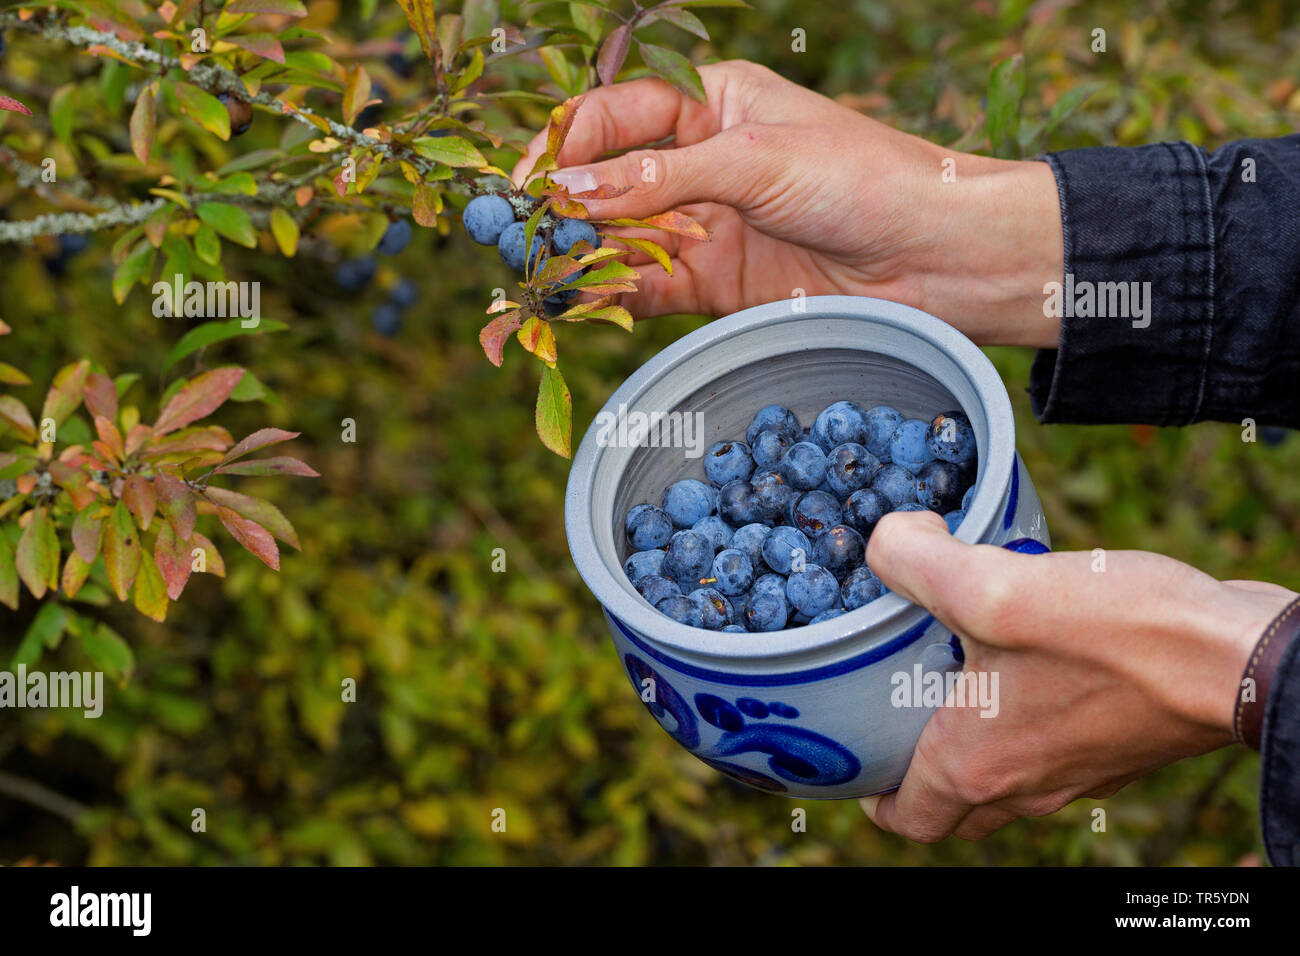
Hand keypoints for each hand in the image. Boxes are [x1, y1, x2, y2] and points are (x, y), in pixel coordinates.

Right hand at [512, 60, 1063, 346]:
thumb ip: (661, 180)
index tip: (527, 179)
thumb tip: (569, 191)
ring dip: (582, 254)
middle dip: (563, 204)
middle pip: (609, 179)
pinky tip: (582, 302)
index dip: (566, 142)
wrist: (937, 260)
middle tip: (518, 234)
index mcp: (712, 100)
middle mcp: (701, 161)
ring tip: (542, 273)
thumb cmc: (863, 179)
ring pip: (623, 236)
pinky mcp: (717, 284)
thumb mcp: (756, 161)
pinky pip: (650, 287)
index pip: (615, 113)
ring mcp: (706, 224)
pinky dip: (615, 295)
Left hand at [857, 510, 1295, 841]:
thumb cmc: (1122, 638)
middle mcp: (1026, 783)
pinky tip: (1029, 650)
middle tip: (901, 709)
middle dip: (920, 768)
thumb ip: (918, 562)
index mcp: (979, 764)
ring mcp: (1078, 770)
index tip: (861, 756)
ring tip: (959, 668)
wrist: (1243, 658)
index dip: (874, 795)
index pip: (909, 817)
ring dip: (978, 735)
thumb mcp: (994, 585)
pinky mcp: (1118, 742)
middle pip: (956, 804)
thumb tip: (889, 540)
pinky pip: (1055, 745)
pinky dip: (1030, 715)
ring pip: (1007, 774)